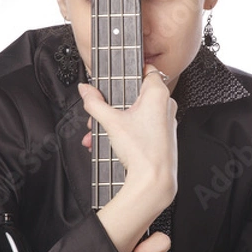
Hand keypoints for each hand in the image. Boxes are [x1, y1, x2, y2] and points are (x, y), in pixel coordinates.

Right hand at [78, 66, 177, 251]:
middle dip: (112, 105)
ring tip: (97, 132)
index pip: (145, 69)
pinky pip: (142, 126)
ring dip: (115, 120)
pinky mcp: (163, 136)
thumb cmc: (142, 152)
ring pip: (136, 113)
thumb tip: (85, 90)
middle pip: (135, 94)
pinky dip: (126, 130)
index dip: (128, 72)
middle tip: (98, 112)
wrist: (154, 181)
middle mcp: (166, 105)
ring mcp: (166, 121)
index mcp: (158, 94)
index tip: (114, 78)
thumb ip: (95, 103)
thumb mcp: (111, 122)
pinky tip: (109, 142)